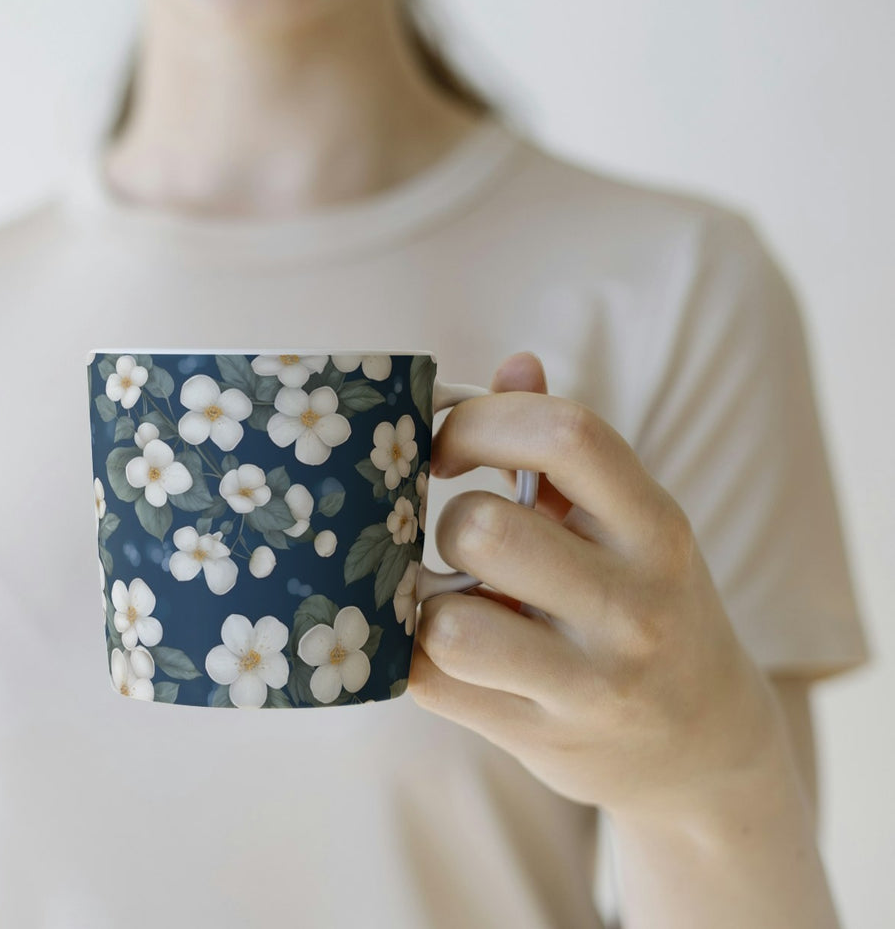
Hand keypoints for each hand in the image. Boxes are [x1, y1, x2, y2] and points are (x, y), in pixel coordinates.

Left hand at [407, 351, 787, 823]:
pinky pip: (431, 682)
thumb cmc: (642, 608)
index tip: (445, 444)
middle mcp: (635, 604)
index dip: (480, 421)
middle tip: (447, 536)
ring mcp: (592, 682)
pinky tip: (429, 644)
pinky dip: (407, 656)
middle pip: (486, 529)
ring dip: (419, 604)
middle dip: (442, 522)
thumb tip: (514, 364)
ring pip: (450, 624)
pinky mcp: (542, 737)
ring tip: (435, 597)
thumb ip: (568, 448)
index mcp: (657, 527)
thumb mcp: (632, 527)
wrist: (706, 749)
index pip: (567, 436)